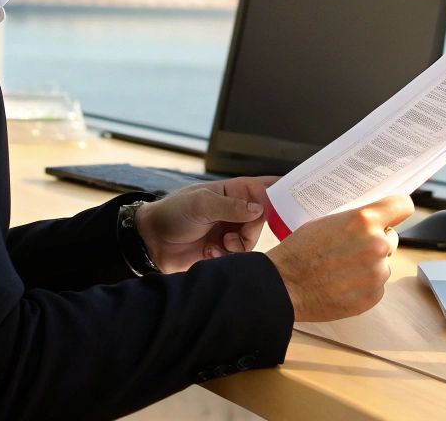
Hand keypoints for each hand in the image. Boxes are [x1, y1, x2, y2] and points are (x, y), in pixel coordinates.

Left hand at [135, 176, 276, 272]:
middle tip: (233, 236)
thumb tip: (258, 209)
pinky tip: (210, 253)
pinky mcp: (224, 250)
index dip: (281, 194)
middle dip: (251, 231)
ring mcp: (231, 230)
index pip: (266, 188)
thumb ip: (231, 207)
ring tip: (217, 246)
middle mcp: (236, 210)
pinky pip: (239, 256)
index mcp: (234, 191)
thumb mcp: (201, 204)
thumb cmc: (173, 213)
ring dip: (237, 247)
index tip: (294, 203)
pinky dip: (226, 257)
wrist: (151, 241)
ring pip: (252, 241)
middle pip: (263, 221)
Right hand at [265, 195, 413, 321]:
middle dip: (376, 240)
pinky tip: (342, 283)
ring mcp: (377, 273)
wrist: (284, 285)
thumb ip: (356, 220)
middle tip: (352, 246)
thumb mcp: (328, 221)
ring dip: (369, 264)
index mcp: (365, 220)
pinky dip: (364, 284)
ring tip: (341, 268)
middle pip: (391, 237)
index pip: (403, 206)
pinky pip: (376, 285)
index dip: (397, 209)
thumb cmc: (300, 250)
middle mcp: (376, 245)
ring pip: (382, 263)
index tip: (394, 213)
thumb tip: (374, 219)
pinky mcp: (373, 296)